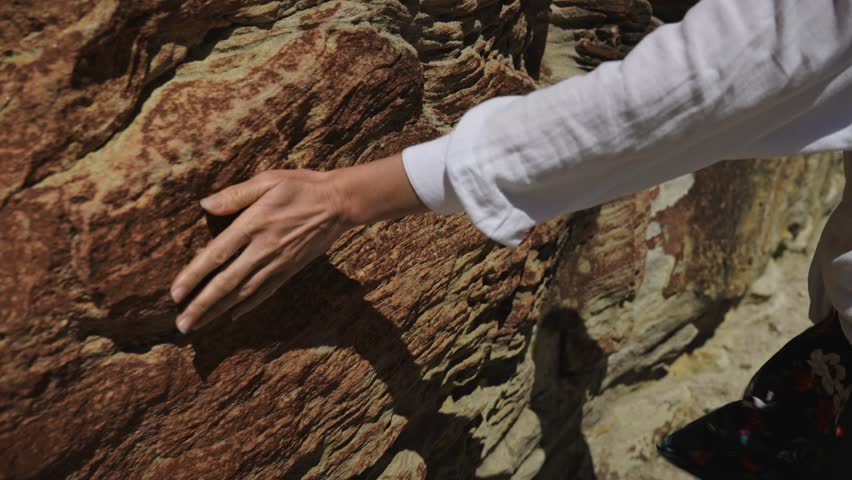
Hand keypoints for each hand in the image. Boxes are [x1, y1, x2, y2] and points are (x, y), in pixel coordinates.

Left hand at [169, 152, 428, 333]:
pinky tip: (233, 315)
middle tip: (181, 325)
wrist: (338, 203)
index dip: (194, 276)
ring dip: (219, 311)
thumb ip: (235, 195)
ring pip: (244, 293)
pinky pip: (266, 291)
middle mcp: (263, 249)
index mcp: (253, 225)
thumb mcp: (267, 180)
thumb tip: (205, 204)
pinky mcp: (291, 269)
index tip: (175, 294)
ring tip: (198, 325)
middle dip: (202, 306)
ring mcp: (278, 262)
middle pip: (227, 283)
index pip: (216, 255)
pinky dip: (248, 305)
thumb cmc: (301, 186)